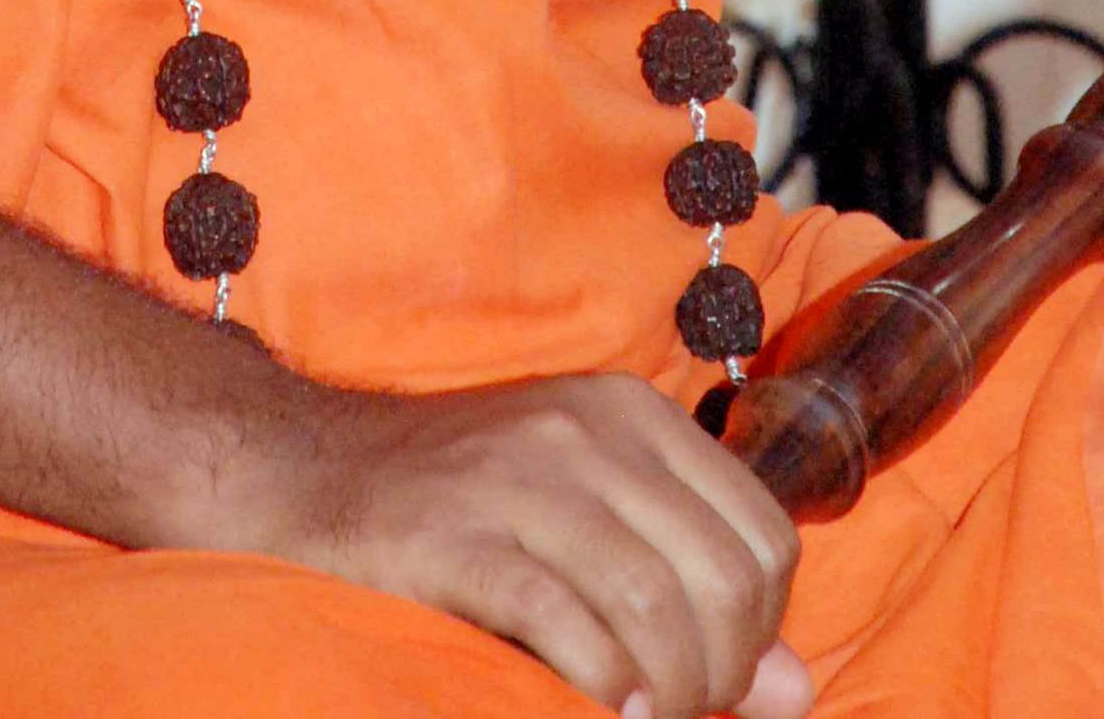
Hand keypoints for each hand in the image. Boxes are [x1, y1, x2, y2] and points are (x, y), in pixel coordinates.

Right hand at [230, 368, 807, 717]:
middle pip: (722, 580)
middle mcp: (586, 430)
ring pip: (657, 609)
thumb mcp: (588, 523)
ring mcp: (521, 477)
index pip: (764, 537)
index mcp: (631, 415)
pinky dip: (599, 688)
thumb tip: (799, 692)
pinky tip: (590, 708)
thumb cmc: (459, 510)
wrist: (304, 475)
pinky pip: (571, 626)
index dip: (760, 632)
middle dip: (720, 677)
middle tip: (675, 711)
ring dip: (665, 695)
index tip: (713, 677)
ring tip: (635, 716)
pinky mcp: (459, 536)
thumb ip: (692, 596)